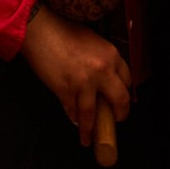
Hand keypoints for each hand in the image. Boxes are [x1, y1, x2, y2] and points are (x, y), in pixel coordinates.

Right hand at [18, 10, 131, 145]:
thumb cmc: (65, 31)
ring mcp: (84, 83)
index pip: (127, 79)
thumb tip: (104, 79)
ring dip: (91, 129)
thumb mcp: (93, 42)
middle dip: (120, 114)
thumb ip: (102, 60)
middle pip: (120, 100)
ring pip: (93, 114)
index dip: (124, 91)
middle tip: (116, 120)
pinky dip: (74, 118)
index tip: (120, 98)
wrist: (41, 30)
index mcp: (112, 55)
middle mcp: (103, 71)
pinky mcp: (66, 91)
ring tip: (90, 138)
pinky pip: (73, 111)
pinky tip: (74, 122)